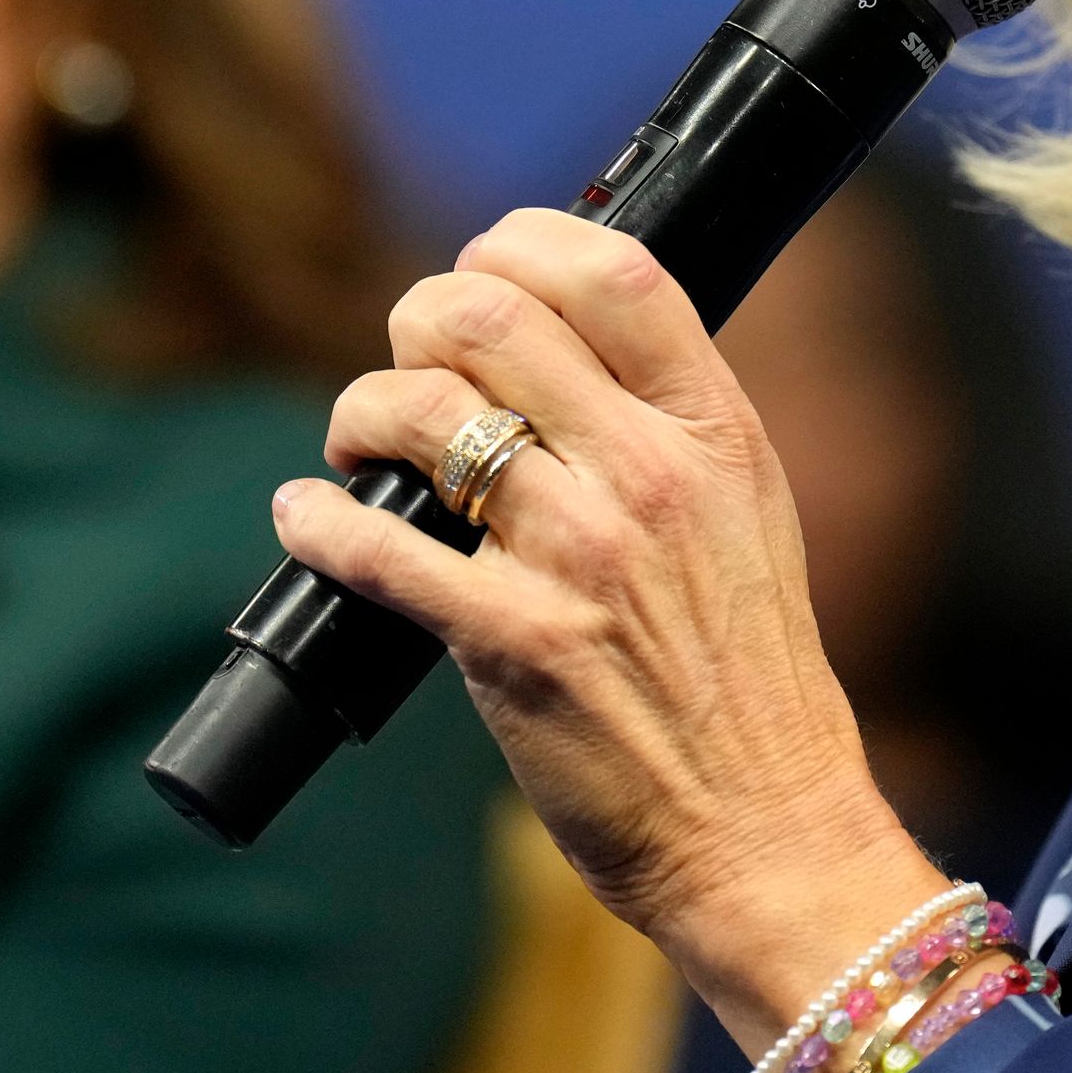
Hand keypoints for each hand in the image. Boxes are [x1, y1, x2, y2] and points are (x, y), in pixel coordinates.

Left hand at [270, 208, 954, 1054]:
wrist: (767, 830)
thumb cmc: (749, 677)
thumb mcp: (747, 514)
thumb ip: (668, 426)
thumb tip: (558, 348)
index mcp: (715, 433)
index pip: (613, 272)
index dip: (521, 243)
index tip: (482, 265)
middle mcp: (647, 477)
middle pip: (490, 317)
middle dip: (420, 318)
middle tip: (408, 359)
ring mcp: (578, 558)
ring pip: (423, 416)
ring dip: (362, 412)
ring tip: (358, 443)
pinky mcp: (510, 644)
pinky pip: (377, 550)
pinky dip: (318, 521)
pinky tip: (305, 515)